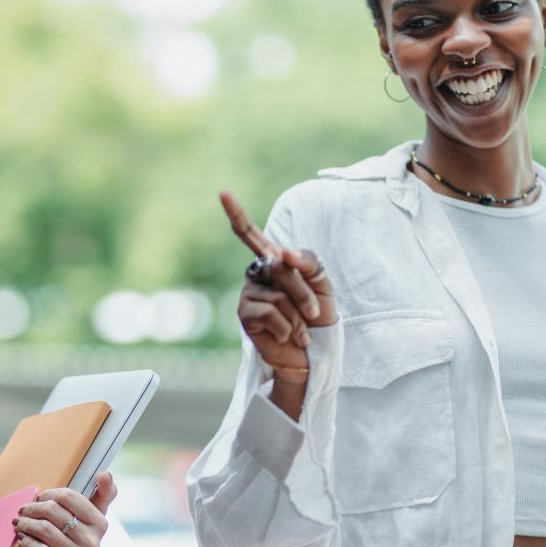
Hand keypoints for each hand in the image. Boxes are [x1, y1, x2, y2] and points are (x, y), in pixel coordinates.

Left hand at [15, 472, 116, 546]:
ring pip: (45, 530)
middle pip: (53, 512)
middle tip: (23, 510)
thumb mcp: (86, 516)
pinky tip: (22, 538)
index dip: (50, 494)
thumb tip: (105, 473)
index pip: (69, 497)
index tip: (40, 497)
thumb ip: (100, 493)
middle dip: (33, 508)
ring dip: (26, 524)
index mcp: (100, 523)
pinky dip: (27, 542)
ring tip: (18, 522)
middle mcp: (94, 543)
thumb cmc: (69, 538)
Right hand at [220, 191, 338, 374]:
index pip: (251, 234)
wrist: (315, 353)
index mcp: (274, 261)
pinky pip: (271, 312)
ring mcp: (249, 293)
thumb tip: (282, 254)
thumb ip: (308, 261)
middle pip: (281, 267)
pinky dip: (287, 327)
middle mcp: (258, 274)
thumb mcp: (322, 283)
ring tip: (299, 329)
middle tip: (314, 314)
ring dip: (298, 315)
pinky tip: (287, 336)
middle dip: (304, 293)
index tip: (223, 193)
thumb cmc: (318, 317)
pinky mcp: (245, 314)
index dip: (237, 214)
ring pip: (279, 293)